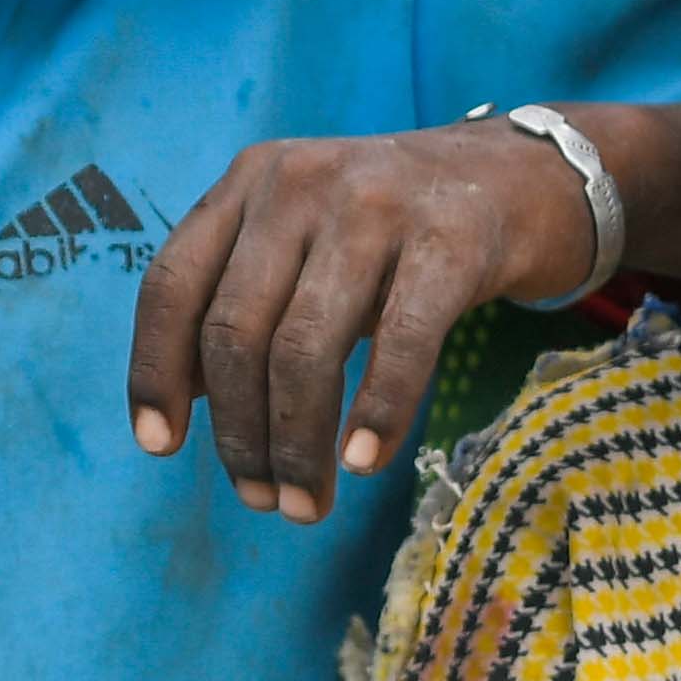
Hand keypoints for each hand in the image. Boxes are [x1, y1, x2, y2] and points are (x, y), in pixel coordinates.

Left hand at [127, 118, 611, 515]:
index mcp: (248, 182)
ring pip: (305, 346)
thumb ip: (244, 300)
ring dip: (297, 442)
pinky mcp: (452, 239)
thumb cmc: (395, 230)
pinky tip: (364, 463)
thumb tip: (184, 402)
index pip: (172, 284)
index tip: (160, 447)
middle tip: (261, 500)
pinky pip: (399, 343)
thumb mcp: (305, 240)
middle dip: (239, 432)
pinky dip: (376, 412)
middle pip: (236, 330)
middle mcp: (299, 183)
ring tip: (306, 504)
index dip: (155, 372)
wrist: (525, 176)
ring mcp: (375, 206)